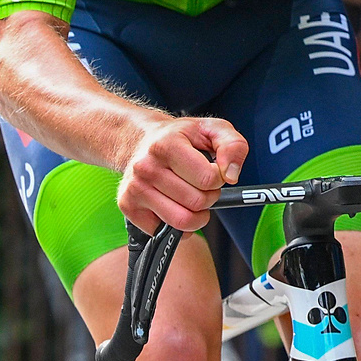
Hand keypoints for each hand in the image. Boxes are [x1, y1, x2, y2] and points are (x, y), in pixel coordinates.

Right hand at [117, 116, 247, 232]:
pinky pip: (163, 232)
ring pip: (182, 221)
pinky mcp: (128, 206)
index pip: (208, 179)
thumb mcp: (212, 129)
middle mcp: (146, 167)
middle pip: (197, 202)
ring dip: (196, 215)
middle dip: (209, 196)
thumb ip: (232, 145)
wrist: (140, 140)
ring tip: (192, 197)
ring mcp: (135, 189)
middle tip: (201, 184)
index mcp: (167, 145)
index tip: (213, 170)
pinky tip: (175, 206)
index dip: (219, 178)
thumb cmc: (178, 137)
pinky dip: (176, 226)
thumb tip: (231, 175)